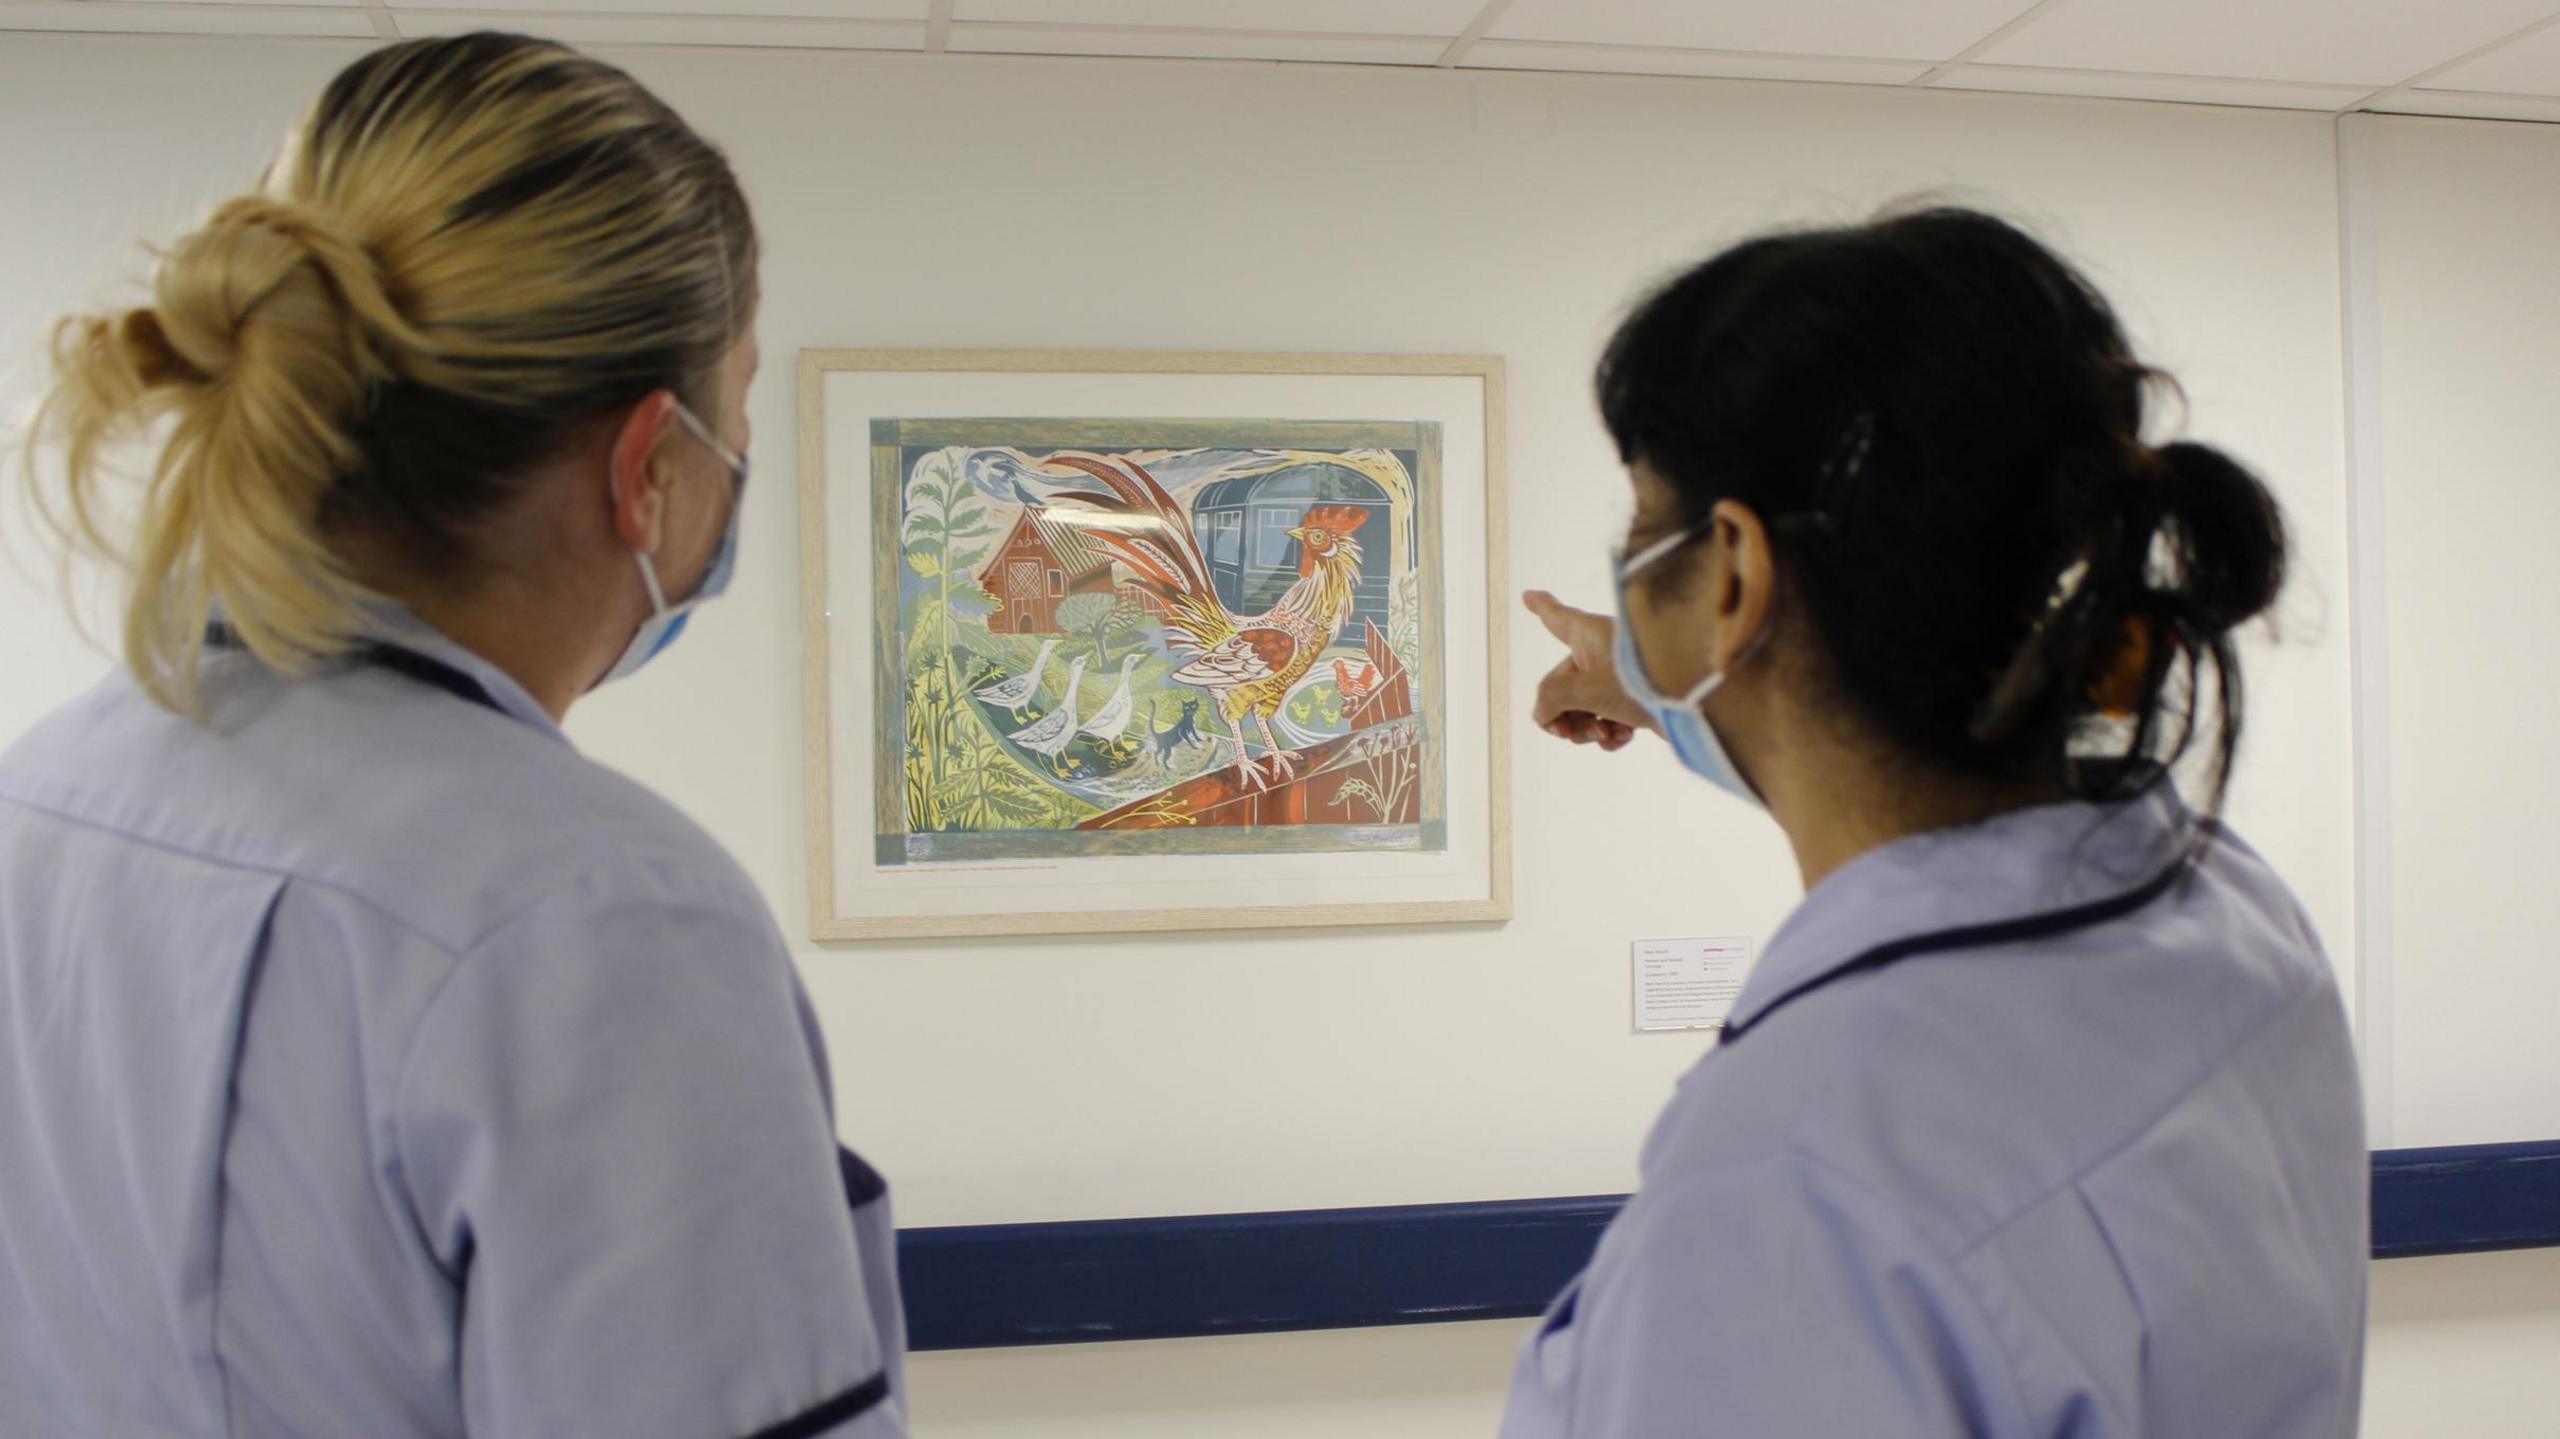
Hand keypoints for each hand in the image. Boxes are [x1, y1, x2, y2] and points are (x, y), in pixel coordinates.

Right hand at [1524, 589, 1652, 750]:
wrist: (1699, 703)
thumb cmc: (1645, 682)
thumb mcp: (1587, 690)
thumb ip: (1551, 699)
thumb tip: (1542, 714)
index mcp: (1589, 634)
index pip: (1557, 617)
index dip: (1541, 606)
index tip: (1528, 595)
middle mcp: (1602, 652)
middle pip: (1561, 686)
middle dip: (1563, 713)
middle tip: (1570, 732)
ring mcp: (1619, 678)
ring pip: (1583, 709)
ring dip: (1587, 728)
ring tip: (1605, 732)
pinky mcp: (1637, 702)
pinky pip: (1607, 721)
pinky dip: (1610, 733)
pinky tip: (1623, 736)